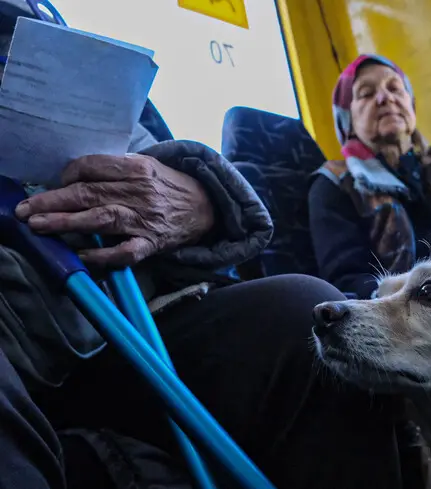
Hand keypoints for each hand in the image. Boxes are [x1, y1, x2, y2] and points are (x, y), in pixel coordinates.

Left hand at [15, 153, 214, 266]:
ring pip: (101, 219)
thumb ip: (114, 168)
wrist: (208, 207)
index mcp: (137, 169)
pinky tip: (81, 255)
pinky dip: (102, 255)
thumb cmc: (169, 186)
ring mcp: (146, 220)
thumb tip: (73, 175)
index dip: (66, 175)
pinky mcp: (152, 243)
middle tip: (24, 209)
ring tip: (38, 225)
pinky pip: (125, 252)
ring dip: (66, 223)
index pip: (92, 167)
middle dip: (52, 201)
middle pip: (89, 193)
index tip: (53, 184)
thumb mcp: (147, 166)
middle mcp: (140, 193)